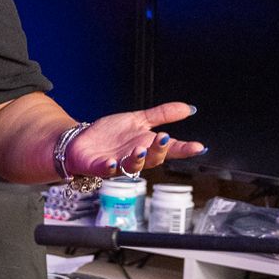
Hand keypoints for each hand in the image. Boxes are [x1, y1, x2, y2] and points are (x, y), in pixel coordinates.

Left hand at [66, 102, 204, 179]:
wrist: (81, 141)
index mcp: (146, 146)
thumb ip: (162, 115)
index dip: (184, 149)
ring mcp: (117, 164)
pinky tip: (112, 162)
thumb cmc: (111, 135)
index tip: (198, 147)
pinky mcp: (98, 166)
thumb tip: (189, 108)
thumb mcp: (138, 120)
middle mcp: (135, 157)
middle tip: (164, 139)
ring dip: (137, 159)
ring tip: (140, 149)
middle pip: (152, 159)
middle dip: (158, 150)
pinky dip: (109, 167)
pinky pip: (105, 169)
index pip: (169, 149)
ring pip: (131, 166)